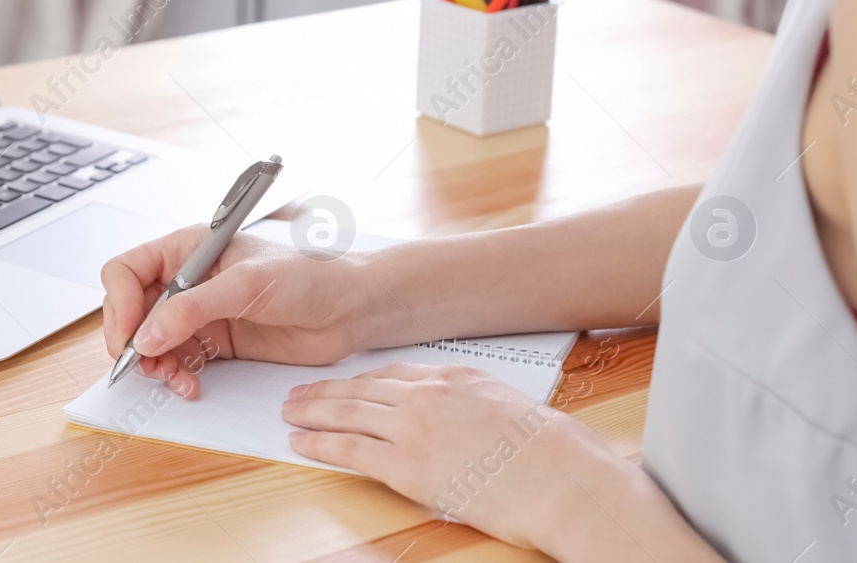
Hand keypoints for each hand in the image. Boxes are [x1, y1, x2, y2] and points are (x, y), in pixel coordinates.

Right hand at [101, 226, 367, 397]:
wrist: (351, 309)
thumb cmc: (311, 275)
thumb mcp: (248, 284)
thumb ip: (193, 308)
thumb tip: (149, 335)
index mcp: (188, 248)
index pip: (127, 270)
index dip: (120, 303)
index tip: (130, 336)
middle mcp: (188, 280)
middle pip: (133, 310)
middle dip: (134, 340)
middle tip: (146, 365)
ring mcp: (201, 313)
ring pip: (152, 341)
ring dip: (155, 364)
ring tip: (174, 379)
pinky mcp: (217, 343)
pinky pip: (178, 361)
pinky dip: (177, 376)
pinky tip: (191, 384)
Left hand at [282, 363, 627, 553]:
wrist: (566, 482)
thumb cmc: (555, 455)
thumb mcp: (509, 409)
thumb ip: (472, 406)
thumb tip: (456, 419)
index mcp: (457, 377)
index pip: (393, 373)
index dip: (360, 380)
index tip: (342, 383)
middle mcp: (430, 395)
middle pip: (363, 388)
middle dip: (326, 391)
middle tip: (299, 392)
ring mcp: (416, 428)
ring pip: (349, 413)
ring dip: (314, 412)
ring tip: (290, 412)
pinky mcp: (409, 465)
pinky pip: (351, 449)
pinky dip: (320, 443)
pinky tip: (301, 441)